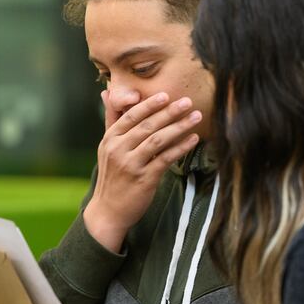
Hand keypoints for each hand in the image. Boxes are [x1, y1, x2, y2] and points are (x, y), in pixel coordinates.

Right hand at [84, 90, 200, 252]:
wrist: (108, 211)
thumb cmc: (112, 176)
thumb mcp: (107, 146)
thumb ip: (111, 119)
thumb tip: (107, 92)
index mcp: (110, 139)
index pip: (131, 116)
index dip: (150, 105)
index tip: (166, 95)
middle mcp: (118, 150)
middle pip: (147, 126)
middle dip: (169, 112)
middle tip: (188, 101)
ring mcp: (131, 165)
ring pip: (158, 140)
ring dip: (179, 126)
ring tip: (196, 116)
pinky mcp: (144, 179)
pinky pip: (165, 158)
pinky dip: (181, 147)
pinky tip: (193, 139)